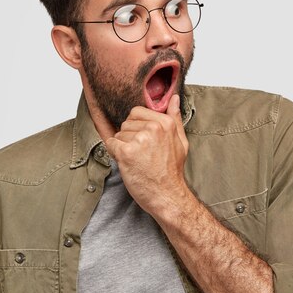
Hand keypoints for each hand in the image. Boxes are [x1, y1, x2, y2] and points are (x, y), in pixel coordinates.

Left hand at [105, 94, 189, 214]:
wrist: (167, 195)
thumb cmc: (172, 171)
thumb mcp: (180, 141)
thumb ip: (175, 118)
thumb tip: (175, 98)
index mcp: (165, 123)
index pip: (137, 112)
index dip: (137, 127)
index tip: (145, 142)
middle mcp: (153, 128)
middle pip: (126, 123)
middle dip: (129, 137)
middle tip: (142, 154)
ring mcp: (139, 140)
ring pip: (118, 134)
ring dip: (123, 147)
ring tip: (137, 160)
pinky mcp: (126, 153)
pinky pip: (111, 144)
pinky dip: (115, 154)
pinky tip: (128, 163)